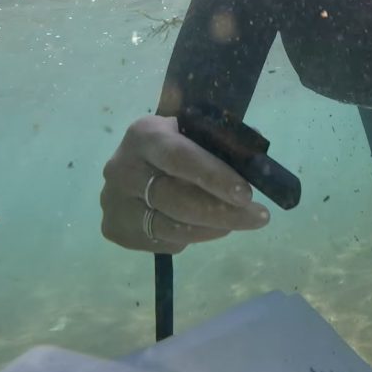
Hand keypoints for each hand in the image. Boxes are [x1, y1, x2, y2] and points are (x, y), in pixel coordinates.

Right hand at [100, 115, 269, 253]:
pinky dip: (190, 238)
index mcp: (144, 134)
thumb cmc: (174, 144)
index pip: (179, 157)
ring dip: (211, 229)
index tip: (246, 194)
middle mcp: (122, 168)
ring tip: (239, 223)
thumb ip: (220, 137)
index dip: (213, 176)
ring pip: (168, 226)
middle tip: (257, 217)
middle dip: (220, 211)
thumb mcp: (191, 129)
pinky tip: (208, 228)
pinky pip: (160, 241)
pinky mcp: (115, 228)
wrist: (132, 165)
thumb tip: (254, 151)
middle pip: (174, 198)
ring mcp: (114, 201)